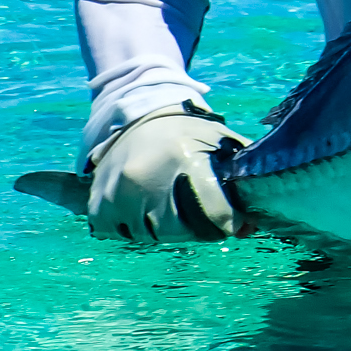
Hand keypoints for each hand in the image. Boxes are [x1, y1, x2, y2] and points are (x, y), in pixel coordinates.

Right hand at [86, 103, 247, 243]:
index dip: (229, 222)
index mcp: (185, 160)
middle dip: (196, 228)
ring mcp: (119, 192)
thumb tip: (250, 226)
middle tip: (199, 213)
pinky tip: (144, 207)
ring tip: (170, 204)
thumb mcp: (222, 143)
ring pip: (150, 235)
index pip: (215, 214)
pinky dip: (134, 227)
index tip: (233, 221)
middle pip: (180, 231)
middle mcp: (147, 177)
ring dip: (165, 229)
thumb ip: (240, 181)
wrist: (139, 115)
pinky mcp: (99, 201)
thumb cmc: (189, 132)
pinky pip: (121, 233)